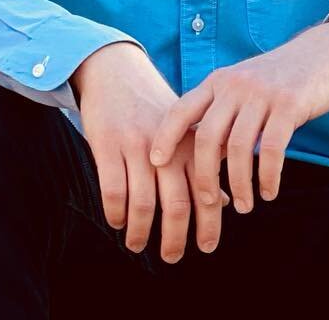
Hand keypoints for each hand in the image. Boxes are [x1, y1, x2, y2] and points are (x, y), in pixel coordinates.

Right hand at [71, 41, 228, 262]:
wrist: (116, 70)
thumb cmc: (152, 108)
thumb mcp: (183, 131)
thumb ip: (202, 164)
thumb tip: (221, 202)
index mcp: (189, 143)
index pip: (205, 193)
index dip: (208, 226)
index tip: (206, 247)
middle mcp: (166, 146)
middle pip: (176, 204)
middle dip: (175, 238)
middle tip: (172, 257)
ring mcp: (135, 144)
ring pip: (143, 203)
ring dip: (142, 232)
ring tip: (138, 245)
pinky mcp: (107, 143)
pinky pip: (113, 190)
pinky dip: (116, 213)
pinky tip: (118, 221)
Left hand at [149, 22, 328, 239]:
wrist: (320, 54)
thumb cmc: (276, 79)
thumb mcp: (242, 87)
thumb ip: (222, 114)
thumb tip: (203, 157)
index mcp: (218, 81)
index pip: (181, 109)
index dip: (164, 136)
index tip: (155, 163)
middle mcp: (235, 85)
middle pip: (207, 137)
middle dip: (205, 176)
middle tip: (208, 202)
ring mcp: (262, 94)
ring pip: (240, 148)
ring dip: (240, 184)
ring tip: (244, 206)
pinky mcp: (289, 105)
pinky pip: (272, 149)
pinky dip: (268, 177)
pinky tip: (268, 192)